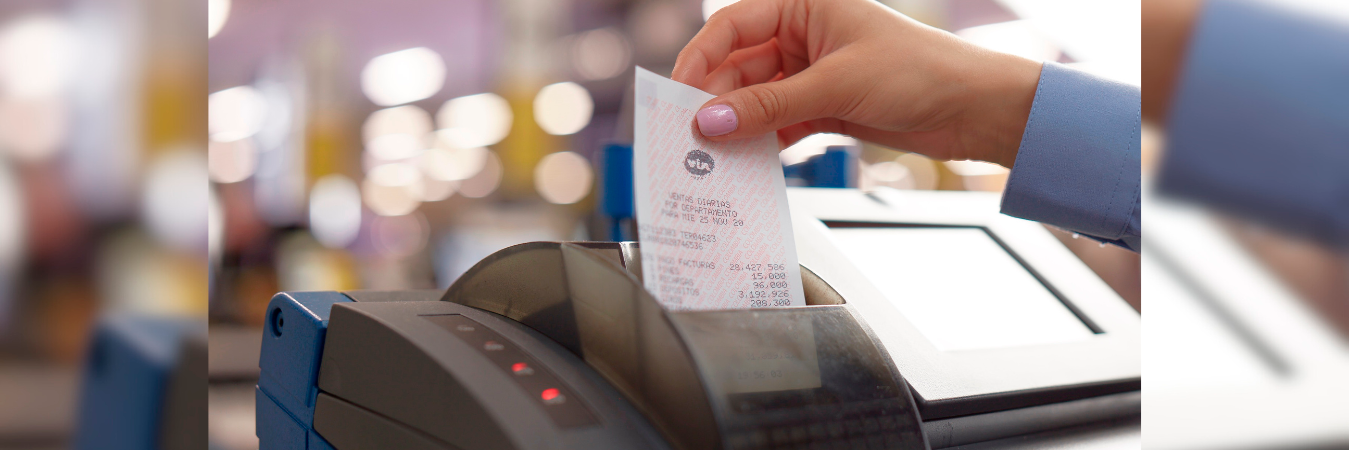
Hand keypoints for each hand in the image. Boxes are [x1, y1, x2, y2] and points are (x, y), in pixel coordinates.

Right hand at [673, 0, 1041, 167]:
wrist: (974, 109)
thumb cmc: (921, 71)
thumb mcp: (835, 85)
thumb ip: (768, 106)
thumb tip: (711, 120)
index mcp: (805, 5)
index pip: (733, 26)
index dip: (700, 59)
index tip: (678, 94)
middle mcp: (805, 35)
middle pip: (739, 67)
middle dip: (716, 101)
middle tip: (692, 135)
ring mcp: (813, 73)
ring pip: (756, 99)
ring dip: (739, 127)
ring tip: (717, 156)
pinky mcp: (825, 107)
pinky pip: (778, 123)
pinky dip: (764, 143)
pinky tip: (750, 163)